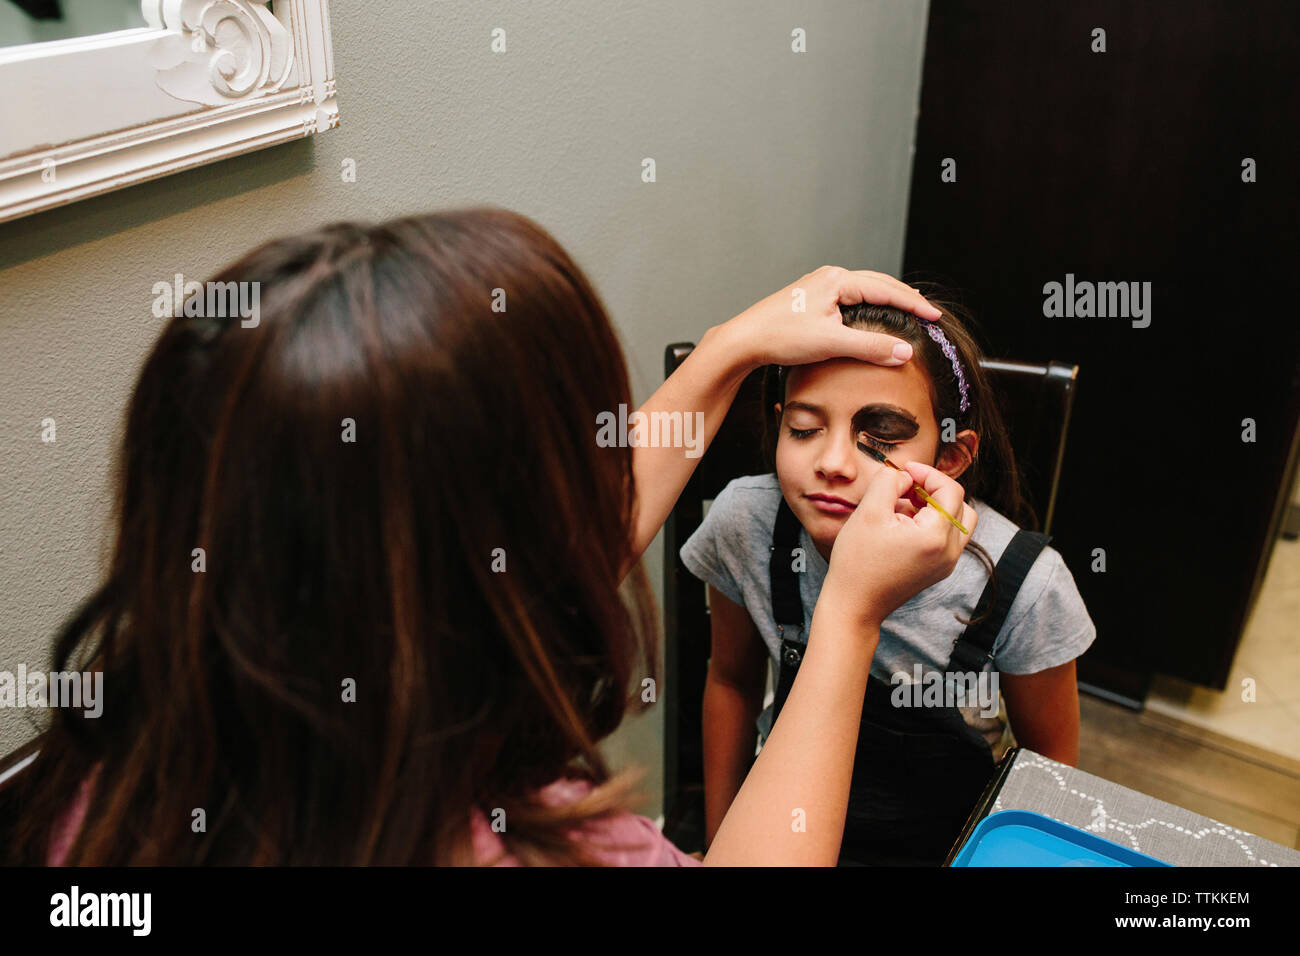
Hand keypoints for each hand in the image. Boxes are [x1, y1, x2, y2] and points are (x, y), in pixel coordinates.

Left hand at [720, 266, 942, 370]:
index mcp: (837, 281)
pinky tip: (872, 312)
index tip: (934, 316)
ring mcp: (819, 286)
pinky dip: (869, 302)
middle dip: (904, 297)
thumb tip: (905, 351)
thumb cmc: (781, 337)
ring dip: (887, 298)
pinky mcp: (811, 298)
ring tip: (908, 307)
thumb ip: (870, 347)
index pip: (886, 289)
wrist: (745, 339)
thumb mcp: (831, 344)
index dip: (913, 304)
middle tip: (928, 312)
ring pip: (863, 288)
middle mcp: (829, 277)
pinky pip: (850, 296)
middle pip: (878, 283)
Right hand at [821, 461, 976, 628]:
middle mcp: (950, 552)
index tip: (905, 471)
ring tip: (903, 507)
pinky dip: (930, 524)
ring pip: (956, 521)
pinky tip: (901, 526)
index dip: (928, 473)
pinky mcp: (938, 570)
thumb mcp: (868, 511)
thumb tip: (905, 476)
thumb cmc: (858, 562)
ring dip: (934, 506)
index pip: (950, 490)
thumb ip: (889, 482)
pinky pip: (945, 537)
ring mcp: (946, 563)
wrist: (854, 605)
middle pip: (959, 505)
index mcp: (937, 536)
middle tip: (906, 488)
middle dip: (934, 489)